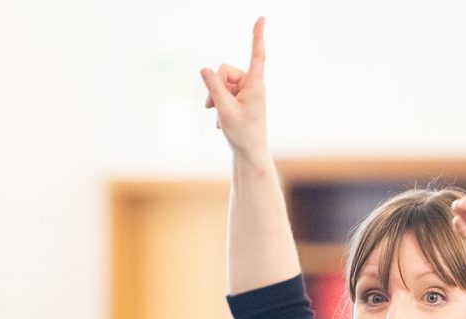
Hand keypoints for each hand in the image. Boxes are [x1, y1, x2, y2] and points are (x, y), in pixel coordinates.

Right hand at [200, 17, 269, 165]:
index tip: (261, 18)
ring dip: (215, 97)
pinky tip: (220, 121)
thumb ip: (214, 88)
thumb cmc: (242, 133)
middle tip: (215, 108)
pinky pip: (222, 91)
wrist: (249, 152)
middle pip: (225, 70)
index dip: (257, 36)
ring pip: (221, 81)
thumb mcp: (224, 110)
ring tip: (218, 116)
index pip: (257, 56)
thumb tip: (204, 68)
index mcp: (255, 85)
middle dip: (216, 86)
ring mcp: (246, 91)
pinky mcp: (239, 98)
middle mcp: (252, 85)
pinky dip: (218, 104)